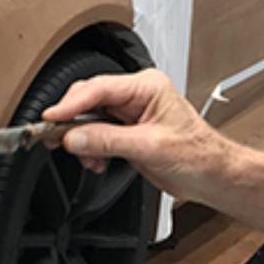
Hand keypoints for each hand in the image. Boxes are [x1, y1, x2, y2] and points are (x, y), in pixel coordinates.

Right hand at [40, 69, 231, 201]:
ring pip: (89, 118)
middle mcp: (137, 95)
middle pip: (89, 100)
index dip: (71, 104)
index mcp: (147, 86)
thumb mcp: (150, 147)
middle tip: (54, 138)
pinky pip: (95, 134)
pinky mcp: (125, 131)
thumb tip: (74, 137)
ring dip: (81, 139)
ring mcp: (130, 113)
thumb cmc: (198, 155)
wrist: (212, 176)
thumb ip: (108, 141)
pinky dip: (89, 148)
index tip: (51, 118)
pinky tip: (95, 161)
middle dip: (72, 122)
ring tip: (86, 157)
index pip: (99, 88)